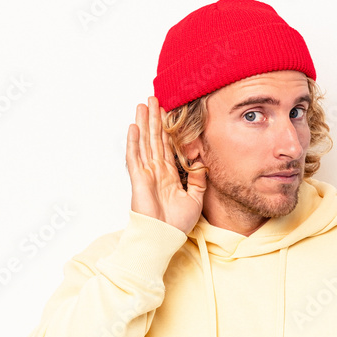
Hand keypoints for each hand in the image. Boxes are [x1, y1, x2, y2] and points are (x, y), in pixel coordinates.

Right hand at [125, 96, 206, 233]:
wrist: (164, 237)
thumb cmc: (177, 224)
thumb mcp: (195, 198)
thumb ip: (198, 180)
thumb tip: (202, 162)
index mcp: (169, 175)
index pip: (167, 146)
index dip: (167, 128)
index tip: (168, 111)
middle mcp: (156, 171)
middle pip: (155, 138)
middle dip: (154, 118)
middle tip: (154, 98)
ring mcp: (146, 174)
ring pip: (144, 142)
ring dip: (143, 123)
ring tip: (143, 104)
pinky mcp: (138, 179)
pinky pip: (135, 157)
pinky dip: (134, 142)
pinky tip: (134, 127)